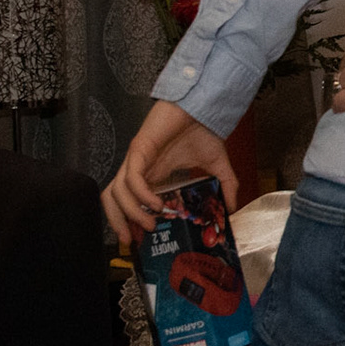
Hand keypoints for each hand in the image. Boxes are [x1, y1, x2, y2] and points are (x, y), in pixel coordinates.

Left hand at [101, 100, 239, 246]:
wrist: (204, 106)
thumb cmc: (203, 130)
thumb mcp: (217, 166)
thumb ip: (224, 187)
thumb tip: (232, 209)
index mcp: (152, 174)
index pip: (128, 201)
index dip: (128, 220)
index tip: (140, 239)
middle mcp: (139, 169)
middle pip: (112, 199)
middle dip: (118, 222)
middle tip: (133, 240)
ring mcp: (136, 159)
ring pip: (117, 192)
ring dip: (130, 213)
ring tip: (150, 225)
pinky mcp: (139, 149)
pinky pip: (132, 178)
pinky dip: (140, 195)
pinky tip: (157, 204)